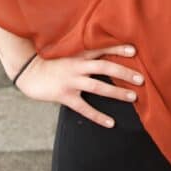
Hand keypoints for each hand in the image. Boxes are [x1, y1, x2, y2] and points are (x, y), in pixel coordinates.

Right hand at [14, 44, 143, 127]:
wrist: (28, 72)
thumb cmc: (49, 61)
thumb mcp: (66, 52)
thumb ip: (82, 53)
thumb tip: (101, 52)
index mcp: (78, 54)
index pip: (101, 48)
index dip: (118, 48)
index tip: (134, 50)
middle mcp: (77, 66)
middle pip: (105, 67)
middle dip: (124, 72)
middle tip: (141, 78)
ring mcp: (71, 81)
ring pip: (98, 87)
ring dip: (117, 92)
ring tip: (133, 97)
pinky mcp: (65, 96)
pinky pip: (85, 108)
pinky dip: (98, 116)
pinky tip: (111, 122)